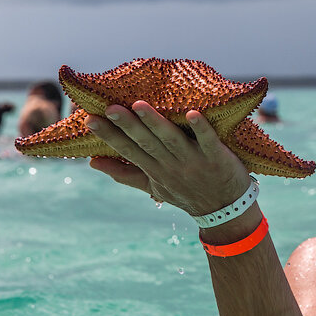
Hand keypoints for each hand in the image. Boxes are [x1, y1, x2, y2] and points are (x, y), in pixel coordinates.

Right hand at [85, 101, 251, 215]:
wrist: (226, 211)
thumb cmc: (187, 192)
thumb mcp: (153, 186)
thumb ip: (125, 173)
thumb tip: (92, 162)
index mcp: (154, 170)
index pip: (128, 151)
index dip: (109, 136)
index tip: (89, 119)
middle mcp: (171, 166)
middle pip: (146, 143)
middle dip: (127, 126)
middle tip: (109, 107)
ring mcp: (194, 162)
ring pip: (172, 140)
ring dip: (156, 123)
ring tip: (139, 105)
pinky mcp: (217, 158)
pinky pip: (208, 141)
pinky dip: (200, 128)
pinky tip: (193, 113)